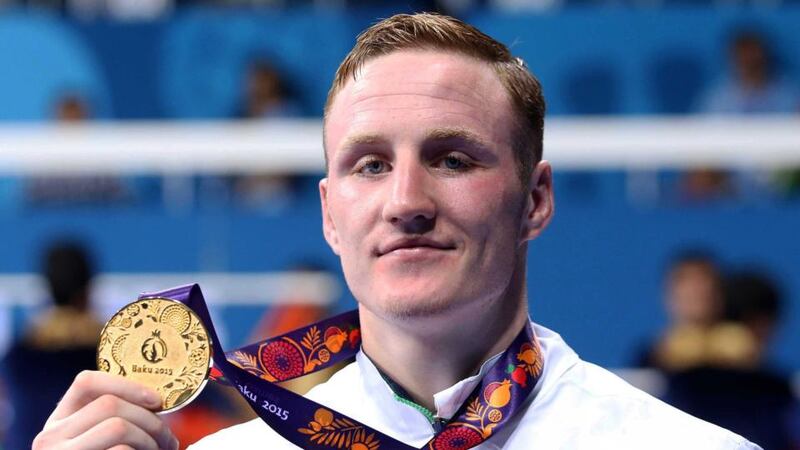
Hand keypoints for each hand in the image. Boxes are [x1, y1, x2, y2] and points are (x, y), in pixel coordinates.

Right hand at [32, 371, 178, 449]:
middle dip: (150, 420)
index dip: (126, 385)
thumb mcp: (100, 442)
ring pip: (118, 426)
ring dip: (150, 440)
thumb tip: (157, 400)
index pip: (86, 383)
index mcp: (59, 422)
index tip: (157, 400)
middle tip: (169, 441)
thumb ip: (115, 421)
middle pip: (110, 405)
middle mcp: (49, 438)